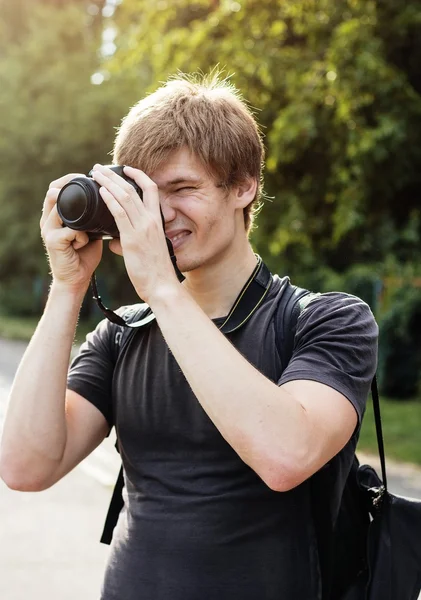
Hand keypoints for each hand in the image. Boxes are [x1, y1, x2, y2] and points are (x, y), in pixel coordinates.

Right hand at [40, 173, 102, 292]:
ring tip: (90, 217)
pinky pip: (69, 231)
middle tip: (91, 184)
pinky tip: (85, 242)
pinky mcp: (52, 242)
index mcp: (57, 214)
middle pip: (53, 193)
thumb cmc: (84, 254)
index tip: (90, 175)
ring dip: (79, 212)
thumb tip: (113, 199)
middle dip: (70, 186)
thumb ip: (94, 215)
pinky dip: (81, 234)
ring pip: (60, 209)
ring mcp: (48, 230)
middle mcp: (48, 219)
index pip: (57, 187)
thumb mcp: (89, 230)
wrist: (76, 279)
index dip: (69, 178)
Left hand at [91, 164, 178, 302]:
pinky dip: (109, 199)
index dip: (138, 176)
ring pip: (125, 196)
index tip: (125, 169)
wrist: (162, 286)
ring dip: (108, 182)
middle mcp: (151, 221)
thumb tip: (114, 241)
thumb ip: (128, 242)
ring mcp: (142, 228)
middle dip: (114, 175)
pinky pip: (119, 213)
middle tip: (100, 167)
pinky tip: (100, 191)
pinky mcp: (132, 239)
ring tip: (95, 173)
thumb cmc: (155, 272)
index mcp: (156, 221)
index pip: (151, 190)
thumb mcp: (145, 250)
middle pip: (133, 189)